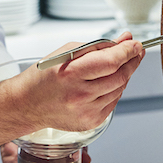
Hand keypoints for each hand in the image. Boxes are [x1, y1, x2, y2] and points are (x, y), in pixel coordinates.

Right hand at [0, 32, 143, 150]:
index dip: (128, 51)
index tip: (135, 44)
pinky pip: (113, 102)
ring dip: (123, 75)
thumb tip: (124, 40)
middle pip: (120, 76)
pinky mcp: (91, 122)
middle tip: (135, 51)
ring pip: (120, 89)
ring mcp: (86, 111)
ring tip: (116, 66)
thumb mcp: (66, 52)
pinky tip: (104, 84)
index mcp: (70, 74)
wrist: (27, 104)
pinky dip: (114, 90)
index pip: (111, 62)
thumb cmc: (43, 76)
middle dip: (131, 61)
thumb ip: (97, 46)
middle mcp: (79, 95)